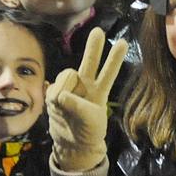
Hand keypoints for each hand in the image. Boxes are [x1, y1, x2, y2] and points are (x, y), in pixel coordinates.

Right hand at [46, 28, 128, 172]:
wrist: (71, 144)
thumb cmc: (87, 131)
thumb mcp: (90, 121)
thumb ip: (77, 106)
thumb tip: (60, 95)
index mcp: (99, 91)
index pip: (108, 72)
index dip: (114, 58)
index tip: (124, 42)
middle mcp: (85, 85)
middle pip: (90, 62)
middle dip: (94, 47)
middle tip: (98, 31)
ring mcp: (70, 88)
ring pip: (66, 76)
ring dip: (65, 88)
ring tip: (66, 106)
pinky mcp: (55, 94)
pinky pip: (52, 89)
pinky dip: (52, 97)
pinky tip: (55, 105)